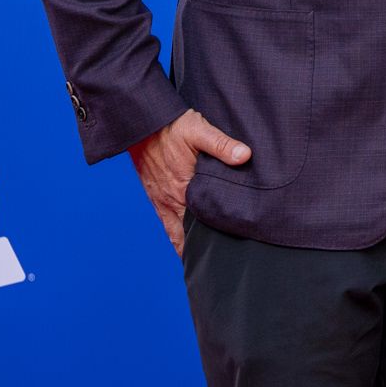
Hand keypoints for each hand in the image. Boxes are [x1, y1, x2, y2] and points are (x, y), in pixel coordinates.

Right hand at [127, 109, 250, 254]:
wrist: (140, 123)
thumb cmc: (172, 126)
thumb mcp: (199, 131)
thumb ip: (222, 145)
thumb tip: (245, 156)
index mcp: (183, 187)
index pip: (200, 220)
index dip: (212, 236)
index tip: (225, 251)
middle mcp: (170, 198)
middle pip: (186, 231)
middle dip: (198, 246)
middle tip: (216, 264)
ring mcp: (159, 197)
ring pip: (173, 229)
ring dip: (183, 243)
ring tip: (197, 260)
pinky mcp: (152, 193)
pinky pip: (163, 219)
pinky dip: (172, 233)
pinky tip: (179, 239)